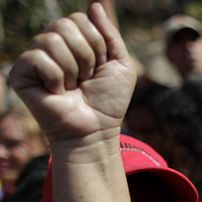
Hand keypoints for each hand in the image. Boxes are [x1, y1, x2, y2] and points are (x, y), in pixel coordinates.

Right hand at [9, 3, 135, 145]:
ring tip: (73, 86)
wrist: (97, 129)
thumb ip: (109, 34)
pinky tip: (57, 91)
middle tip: (87, 78)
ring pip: (51, 40)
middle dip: (86, 54)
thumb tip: (95, 5)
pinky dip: (55, 77)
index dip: (97, 44)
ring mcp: (34, 59)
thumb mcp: (120, 64)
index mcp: (72, 41)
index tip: (100, 67)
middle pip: (64, 24)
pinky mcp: (20, 74)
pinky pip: (37, 58)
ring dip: (72, 68)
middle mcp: (50, 46)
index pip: (79, 18)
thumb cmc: (109, 101)